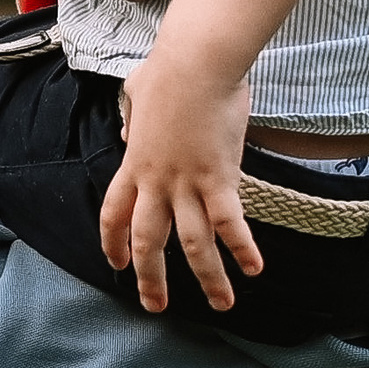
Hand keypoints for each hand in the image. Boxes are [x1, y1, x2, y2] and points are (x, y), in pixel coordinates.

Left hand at [100, 58, 262, 313]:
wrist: (196, 61)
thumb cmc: (169, 69)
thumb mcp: (135, 94)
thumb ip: (130, 120)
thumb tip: (127, 134)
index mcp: (133, 163)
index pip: (114, 215)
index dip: (114, 244)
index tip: (119, 265)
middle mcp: (157, 182)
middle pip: (150, 242)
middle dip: (152, 279)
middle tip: (157, 306)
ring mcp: (188, 183)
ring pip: (194, 245)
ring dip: (207, 278)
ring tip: (221, 305)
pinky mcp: (220, 178)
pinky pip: (230, 223)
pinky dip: (242, 248)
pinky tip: (254, 269)